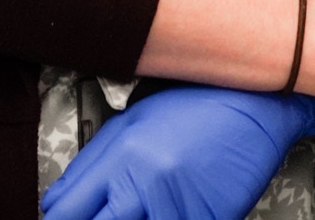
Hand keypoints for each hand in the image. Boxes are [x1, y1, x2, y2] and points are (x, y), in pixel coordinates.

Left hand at [39, 84, 314, 219]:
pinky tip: (160, 212)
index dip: (58, 218)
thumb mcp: (132, 121)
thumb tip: (61, 199)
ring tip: (135, 213)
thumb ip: (94, 163)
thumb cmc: (196, 105)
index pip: (64, 208)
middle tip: (92, 218)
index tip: (61, 217)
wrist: (257, 105)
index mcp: (121, 158)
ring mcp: (176, 209)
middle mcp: (145, 188)